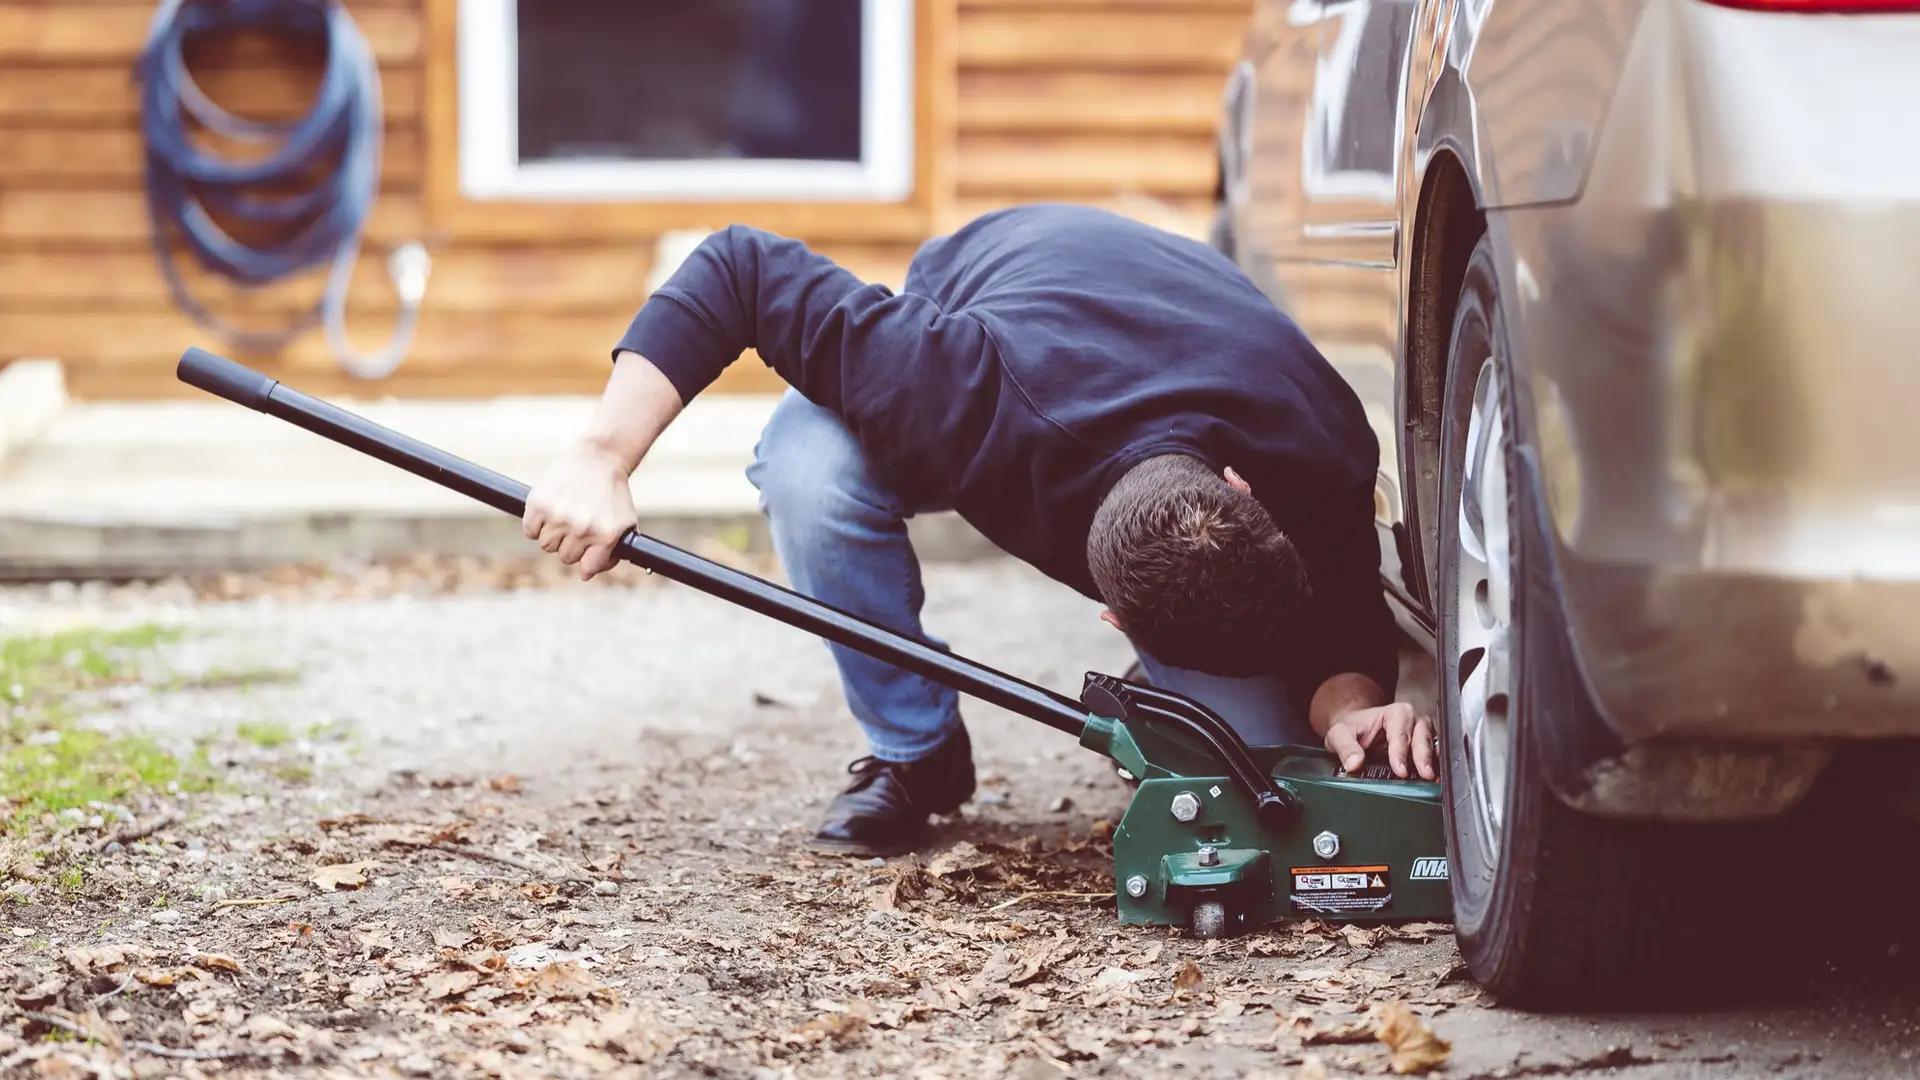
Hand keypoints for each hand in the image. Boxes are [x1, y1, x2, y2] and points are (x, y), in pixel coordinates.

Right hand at [522, 443, 638, 580]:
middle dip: (570, 544)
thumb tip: (585, 575)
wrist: (598, 459)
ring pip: (546, 545)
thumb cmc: (612, 495)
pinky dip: (536, 523)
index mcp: (606, 535)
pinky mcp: (539, 504)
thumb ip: (610, 555)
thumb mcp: (623, 524)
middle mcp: (582, 528)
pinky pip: (530, 530)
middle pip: (565, 557)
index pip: (586, 568)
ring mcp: (559, 516)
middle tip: (578, 522)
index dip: (586, 558)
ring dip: (553, 534)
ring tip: (565, 514)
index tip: (589, 545)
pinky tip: (550, 509)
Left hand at [1322, 702, 1436, 780]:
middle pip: (1421, 737)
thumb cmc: (1352, 728)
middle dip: (1423, 756)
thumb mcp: (1340, 735)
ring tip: (1431, 778)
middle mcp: (1412, 719)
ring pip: (1432, 745)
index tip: (1400, 770)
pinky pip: (1435, 754)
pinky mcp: (1426, 745)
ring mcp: (1422, 732)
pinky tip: (1434, 778)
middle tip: (1424, 775)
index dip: (1400, 753)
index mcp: (1394, 712)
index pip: (1400, 733)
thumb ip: (1346, 748)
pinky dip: (1436, 765)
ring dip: (1432, 762)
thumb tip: (1354, 763)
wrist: (1357, 728)